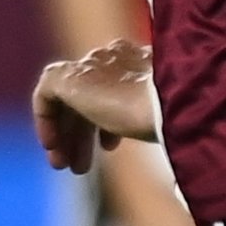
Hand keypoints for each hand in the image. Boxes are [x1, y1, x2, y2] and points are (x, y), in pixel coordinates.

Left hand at [33, 42, 161, 174]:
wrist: (170, 100)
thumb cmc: (179, 116)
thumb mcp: (169, 121)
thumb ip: (158, 127)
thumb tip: (170, 165)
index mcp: (142, 62)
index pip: (115, 89)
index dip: (108, 123)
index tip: (108, 148)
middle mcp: (114, 58)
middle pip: (90, 96)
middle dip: (83, 134)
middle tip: (81, 166)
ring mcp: (90, 64)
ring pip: (68, 99)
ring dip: (66, 134)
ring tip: (65, 166)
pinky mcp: (67, 76)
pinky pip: (46, 96)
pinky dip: (46, 121)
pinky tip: (53, 146)